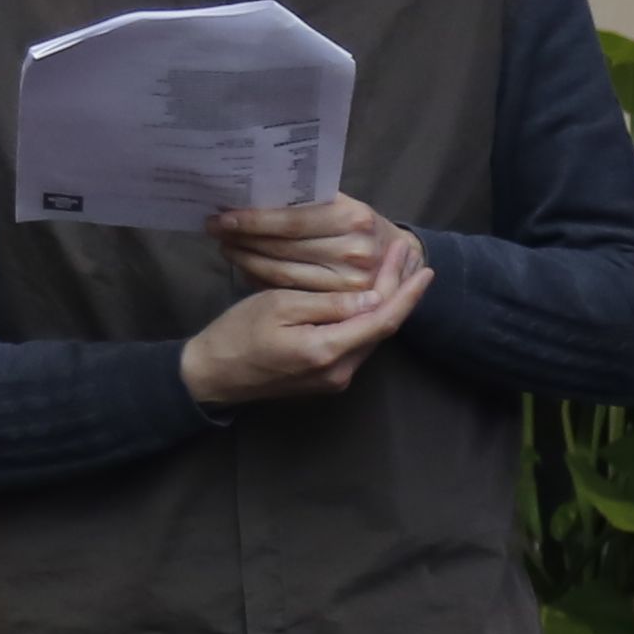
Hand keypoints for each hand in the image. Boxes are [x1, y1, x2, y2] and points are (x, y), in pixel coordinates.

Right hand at [179, 226, 427, 408]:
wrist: (213, 374)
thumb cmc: (238, 333)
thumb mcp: (279, 305)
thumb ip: (328, 303)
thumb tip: (372, 298)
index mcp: (328, 351)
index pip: (383, 320)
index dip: (406, 291)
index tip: (420, 263)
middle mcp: (340, 372)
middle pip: (382, 329)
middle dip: (400, 291)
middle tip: (407, 255)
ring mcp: (334, 379)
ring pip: (371, 336)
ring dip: (386, 304)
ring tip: (395, 269)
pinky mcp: (326, 378)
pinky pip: (356, 344)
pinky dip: (368, 319)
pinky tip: (370, 297)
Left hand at [209, 196, 410, 300]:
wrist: (403, 259)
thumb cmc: (360, 225)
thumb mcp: (341, 204)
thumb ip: (308, 201)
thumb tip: (254, 194)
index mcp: (352, 218)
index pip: (291, 221)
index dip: (253, 221)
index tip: (222, 218)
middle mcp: (353, 251)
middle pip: (283, 249)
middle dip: (244, 239)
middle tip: (216, 230)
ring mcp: (349, 283)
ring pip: (282, 274)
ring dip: (247, 260)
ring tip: (226, 246)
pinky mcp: (342, 304)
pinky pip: (291, 292)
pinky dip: (262, 279)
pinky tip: (246, 267)